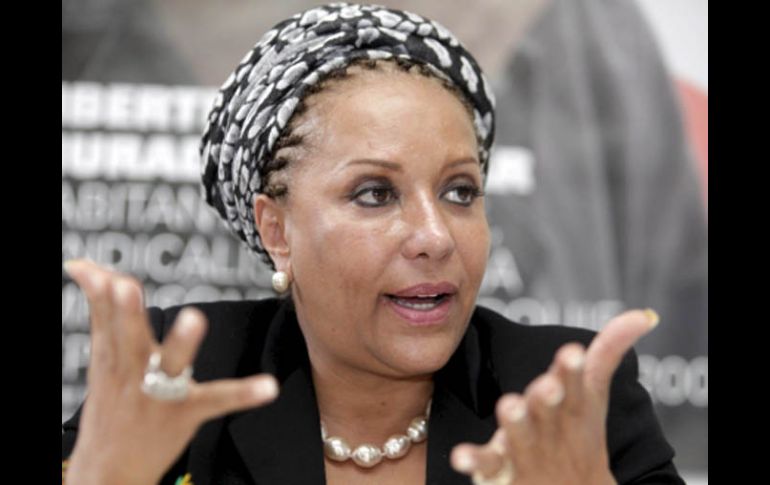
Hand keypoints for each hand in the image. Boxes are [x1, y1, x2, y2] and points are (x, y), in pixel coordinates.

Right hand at [63, 259, 280, 484]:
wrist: (109, 473)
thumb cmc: (112, 406)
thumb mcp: (102, 362)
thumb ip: (104, 317)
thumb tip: (91, 270)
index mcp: (112, 359)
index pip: (103, 319)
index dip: (98, 291)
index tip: (91, 268)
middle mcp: (132, 373)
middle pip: (128, 339)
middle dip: (126, 313)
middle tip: (125, 285)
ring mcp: (159, 394)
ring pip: (169, 364)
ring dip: (180, 342)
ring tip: (194, 318)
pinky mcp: (186, 413)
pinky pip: (217, 400)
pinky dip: (243, 393)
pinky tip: (269, 387)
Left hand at [450, 309, 658, 484]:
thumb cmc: (578, 435)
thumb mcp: (594, 396)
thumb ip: (609, 351)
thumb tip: (643, 315)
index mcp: (574, 408)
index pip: (577, 386)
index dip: (573, 370)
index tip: (572, 352)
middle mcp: (551, 428)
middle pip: (548, 411)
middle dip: (547, 397)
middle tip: (547, 385)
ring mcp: (526, 451)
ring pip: (519, 436)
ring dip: (515, 423)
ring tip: (509, 406)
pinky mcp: (501, 469)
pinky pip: (486, 463)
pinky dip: (474, 459)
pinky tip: (460, 456)